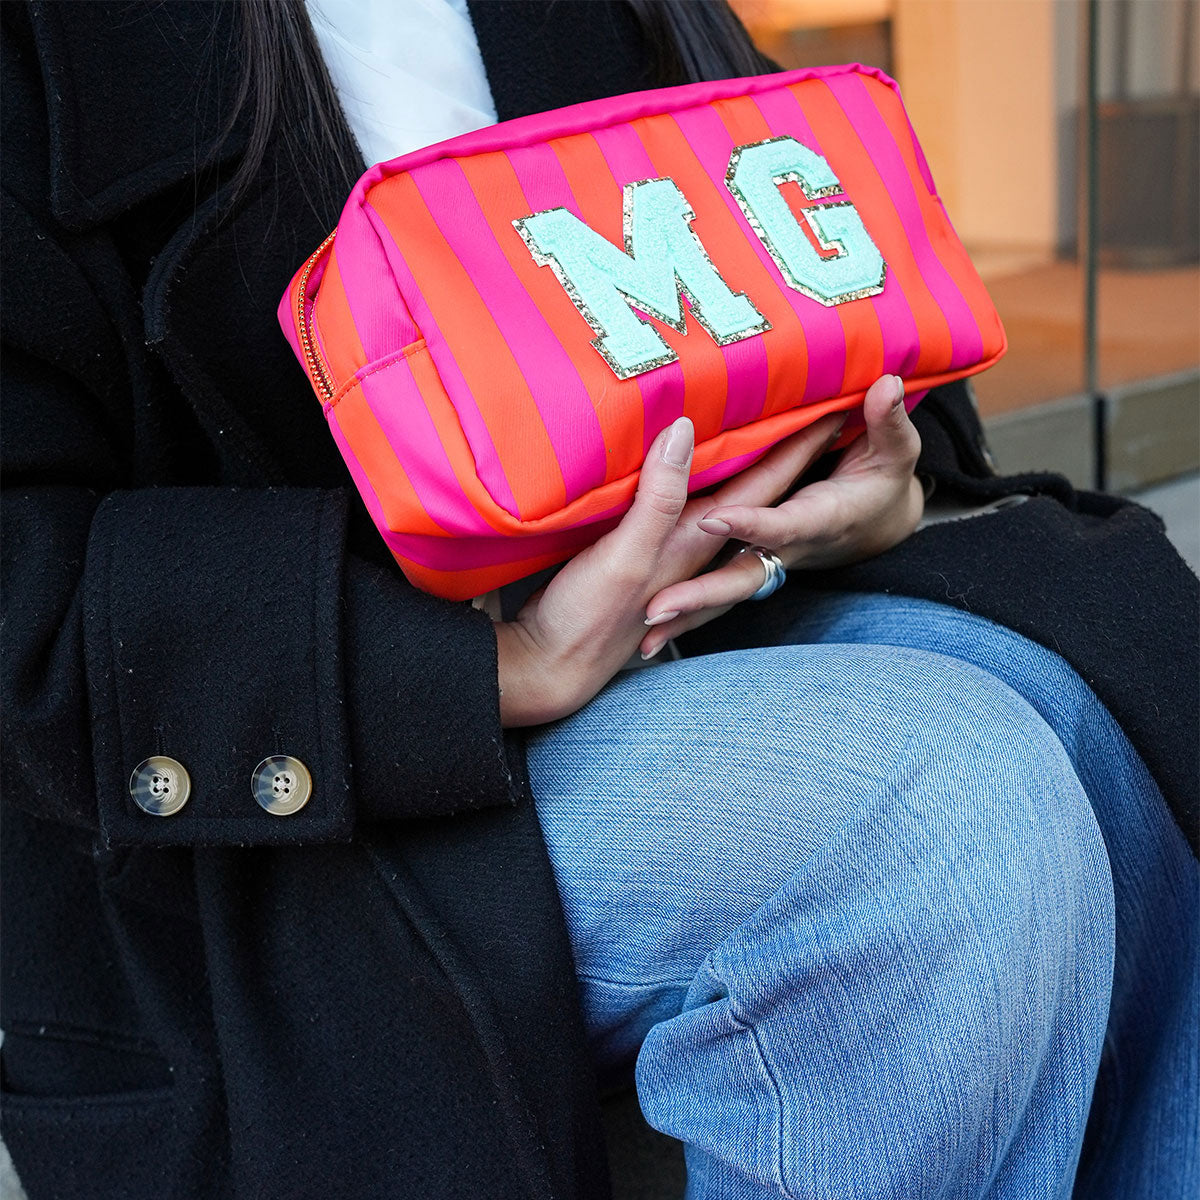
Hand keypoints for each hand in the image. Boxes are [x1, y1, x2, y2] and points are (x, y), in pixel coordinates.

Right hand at [495, 408, 849, 725]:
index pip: (762, 484)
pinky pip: (686, 513)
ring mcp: (668, 556)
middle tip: (818, 411)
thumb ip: (659, 497)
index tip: (833, 406)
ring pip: (724, 502)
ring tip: (767, 433)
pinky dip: (701, 491)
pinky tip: (693, 481)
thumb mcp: (626, 553)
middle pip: (753, 492)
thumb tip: (687, 431)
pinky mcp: (641, 560)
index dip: (795, 446)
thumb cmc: (587, 618)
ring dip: (748, 471)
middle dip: (786, 454)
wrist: (550, 668)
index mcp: (697, 540)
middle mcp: (693, 547)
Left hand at [639, 374, 923, 658]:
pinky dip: (687, 617)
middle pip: (741, 577)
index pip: (781, 523)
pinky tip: (646, 638)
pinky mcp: (749, 567)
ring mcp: (766, 563)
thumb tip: (888, 383)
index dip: (751, 522)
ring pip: (722, 597)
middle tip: (655, 609)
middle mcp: (787, 550)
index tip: (714, 519)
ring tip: (644, 644)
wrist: (882, 527)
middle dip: (700, 597)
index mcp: (819, 520)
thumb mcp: (896, 452)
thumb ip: (889, 422)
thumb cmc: (884, 483)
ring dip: (686, 621)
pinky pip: (716, 598)